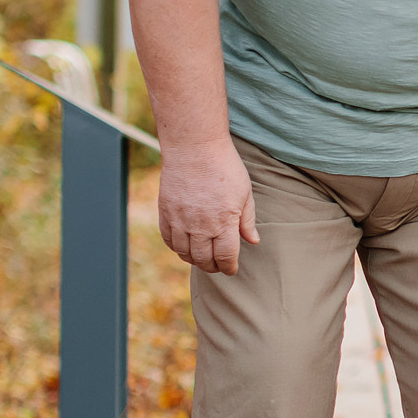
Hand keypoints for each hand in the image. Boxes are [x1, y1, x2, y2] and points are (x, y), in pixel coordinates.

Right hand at [159, 138, 258, 273]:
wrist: (194, 148)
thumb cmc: (224, 167)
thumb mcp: (245, 193)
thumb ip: (247, 220)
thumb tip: (253, 241)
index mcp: (224, 223)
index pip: (226, 257)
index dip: (229, 267)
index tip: (232, 269)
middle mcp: (200, 226)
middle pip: (204, 259)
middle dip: (213, 267)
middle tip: (218, 266)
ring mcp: (180, 221)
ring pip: (184, 253)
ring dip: (194, 260)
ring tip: (202, 258)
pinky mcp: (165, 212)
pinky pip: (168, 239)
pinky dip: (176, 248)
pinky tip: (185, 246)